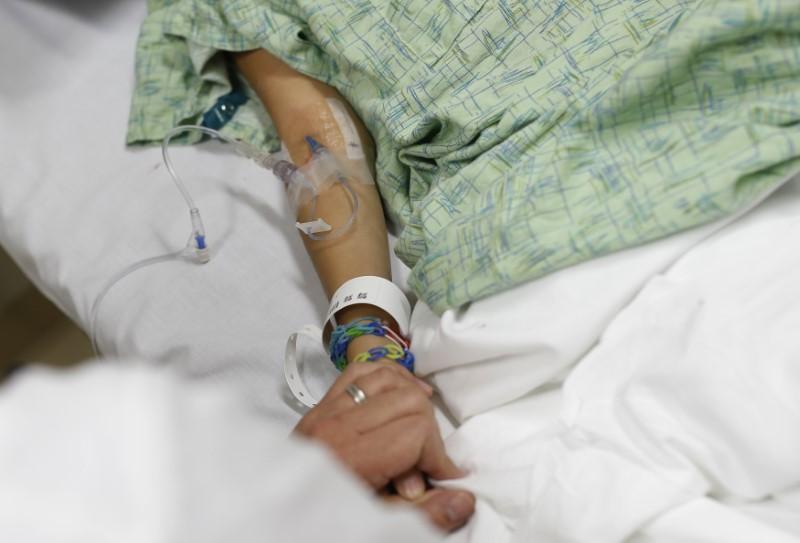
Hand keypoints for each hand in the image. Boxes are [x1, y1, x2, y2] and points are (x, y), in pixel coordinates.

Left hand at [294, 360, 474, 530]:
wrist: (279, 516)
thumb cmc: (327, 522)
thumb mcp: (377, 527)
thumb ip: (424, 516)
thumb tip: (464, 497)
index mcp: (351, 458)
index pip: (415, 430)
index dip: (438, 455)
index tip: (441, 479)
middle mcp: (336, 425)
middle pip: (408, 399)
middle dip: (429, 429)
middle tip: (425, 461)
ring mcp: (326, 409)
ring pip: (388, 376)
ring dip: (412, 397)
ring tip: (420, 427)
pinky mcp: (321, 404)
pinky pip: (361, 370)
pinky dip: (388, 375)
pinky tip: (402, 392)